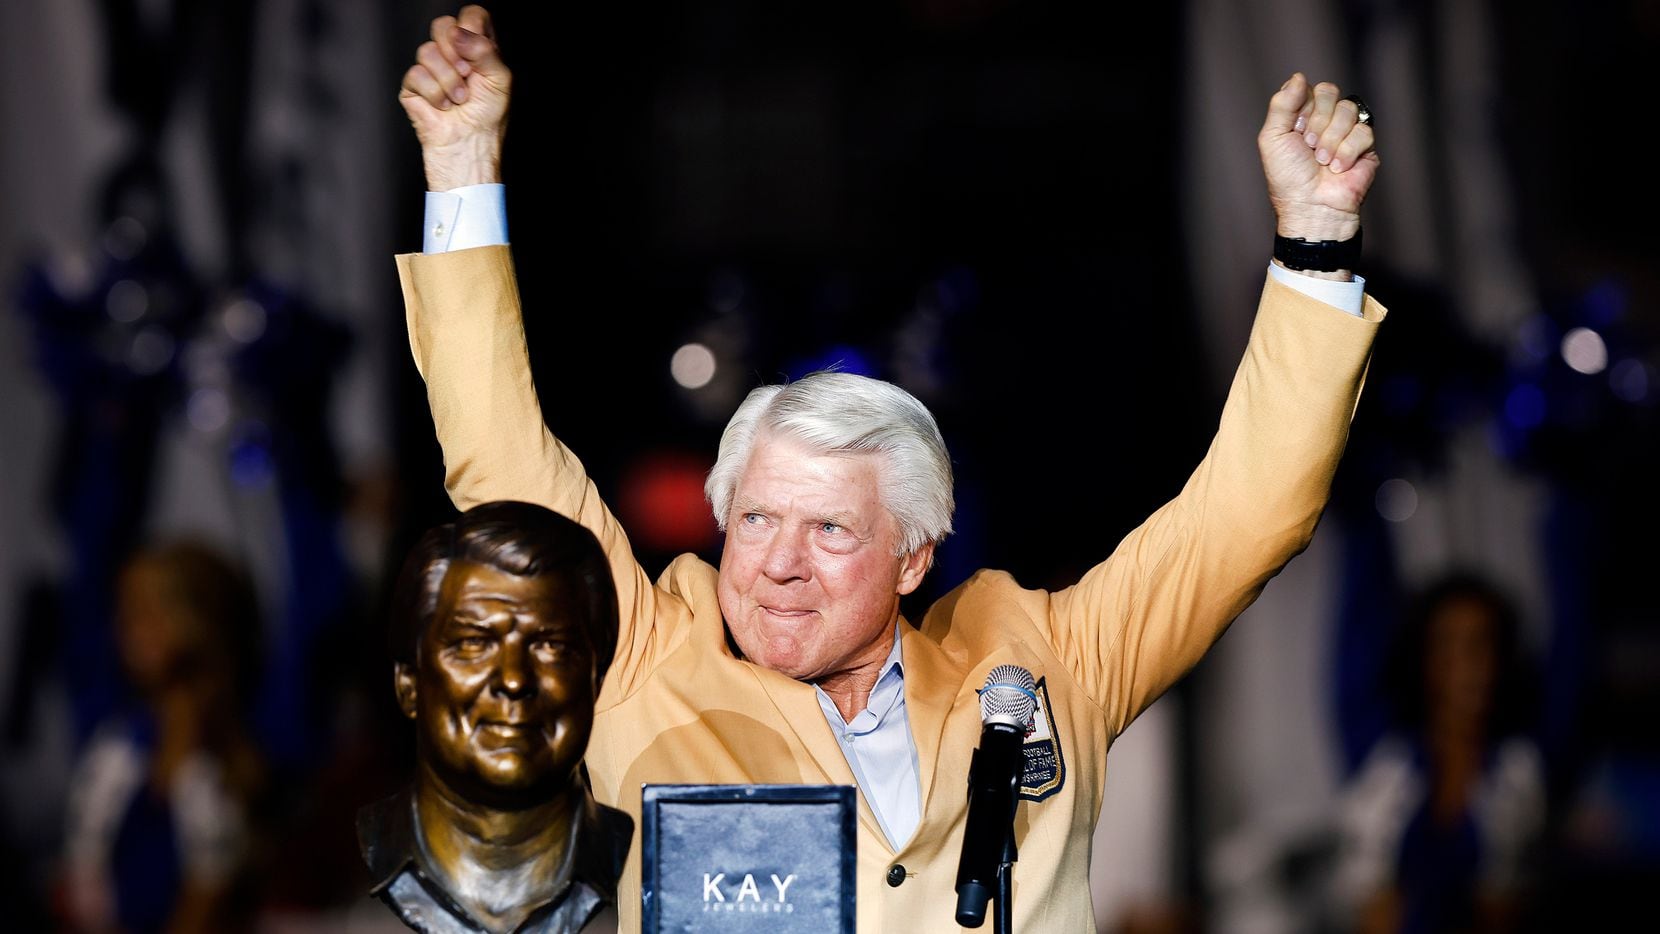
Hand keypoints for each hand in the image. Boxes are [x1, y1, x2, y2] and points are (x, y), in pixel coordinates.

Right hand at [399, 5, 510, 190]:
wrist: (469, 147)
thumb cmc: (487, 119)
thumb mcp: (499, 80)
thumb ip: (484, 50)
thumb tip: (458, 33)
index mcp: (477, 50)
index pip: (471, 16)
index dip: (471, 26)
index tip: (476, 49)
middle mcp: (453, 56)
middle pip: (442, 25)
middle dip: (456, 54)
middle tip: (467, 75)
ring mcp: (431, 70)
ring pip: (427, 51)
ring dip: (448, 81)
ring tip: (459, 99)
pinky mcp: (413, 87)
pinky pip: (416, 74)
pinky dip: (434, 94)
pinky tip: (443, 107)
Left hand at [1258, 73, 1378, 244]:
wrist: (1311, 206)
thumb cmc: (1288, 178)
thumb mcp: (1273, 138)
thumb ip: (1282, 104)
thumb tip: (1299, 76)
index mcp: (1303, 116)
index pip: (1311, 89)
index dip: (1303, 109)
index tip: (1295, 133)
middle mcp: (1325, 121)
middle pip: (1331, 93)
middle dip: (1317, 122)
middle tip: (1309, 147)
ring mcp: (1346, 132)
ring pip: (1348, 110)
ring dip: (1331, 140)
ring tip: (1323, 162)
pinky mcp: (1366, 147)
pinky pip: (1364, 131)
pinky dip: (1347, 152)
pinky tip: (1339, 168)